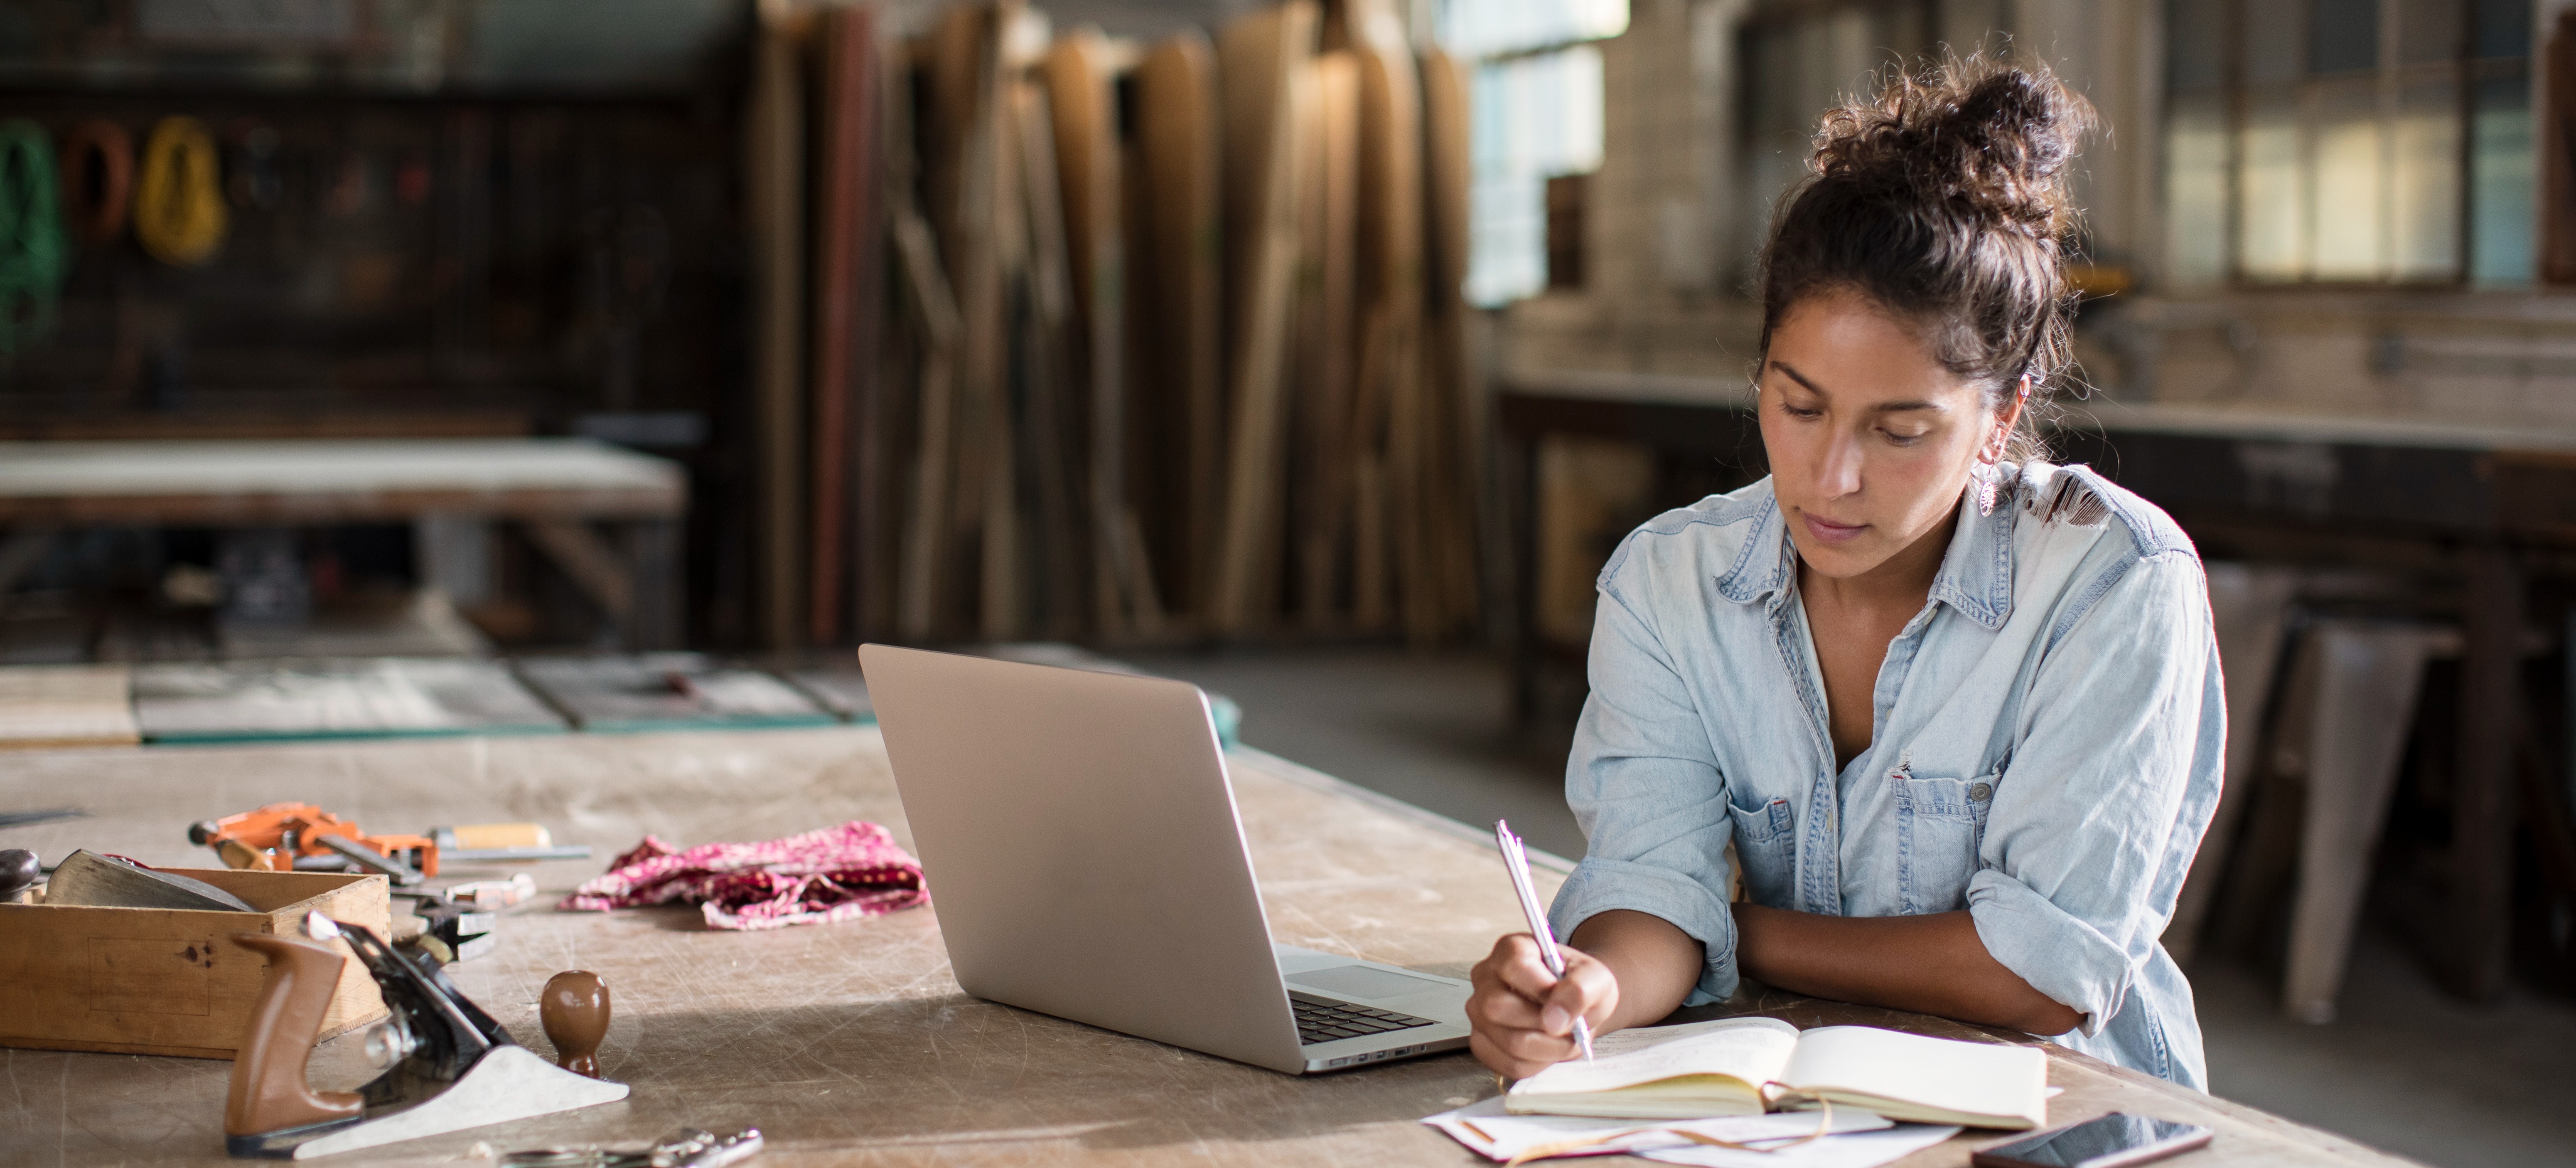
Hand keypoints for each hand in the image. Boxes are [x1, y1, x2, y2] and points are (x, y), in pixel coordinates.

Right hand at [1466, 932, 1616, 1079]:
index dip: (1542, 989)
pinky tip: (1548, 1049)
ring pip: (1507, 1041)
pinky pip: (1507, 1064)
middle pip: (1498, 1007)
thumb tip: (1555, 1018)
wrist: (1573, 1005)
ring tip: (1564, 1039)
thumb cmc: (1578, 986)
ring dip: (1548, 1048)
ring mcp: (1478, 1011)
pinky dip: (1537, 1064)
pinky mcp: (1482, 1041)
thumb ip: (1580, 989)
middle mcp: (1486, 977)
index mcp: (1510, 949)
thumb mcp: (1595, 978)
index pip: (1514, 966)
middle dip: (1544, 1025)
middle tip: (1569, 1026)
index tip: (1564, 1001)